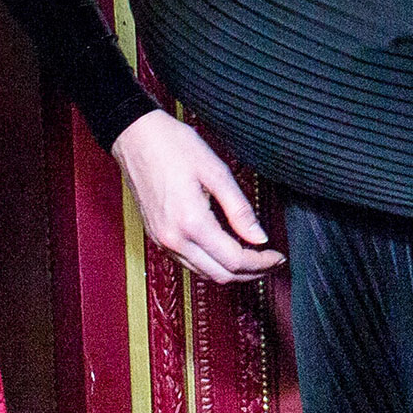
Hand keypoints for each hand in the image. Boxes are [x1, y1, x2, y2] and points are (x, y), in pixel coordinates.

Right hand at [111, 109, 284, 284]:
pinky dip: (212, 263)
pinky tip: (227, 250)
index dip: (261, 263)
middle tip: (271, 262)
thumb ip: (239, 209)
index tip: (278, 257)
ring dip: (231, 271)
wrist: (135, 137)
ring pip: (204, 272)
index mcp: (191, 223)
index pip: (234, 260)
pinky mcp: (157, 236)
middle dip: (250, 273)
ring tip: (255, 258)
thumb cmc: (172, 146)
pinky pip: (189, 262)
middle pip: (220, 274)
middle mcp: (173, 239)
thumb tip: (259, 237)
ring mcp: (162, 240)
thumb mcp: (215, 171)